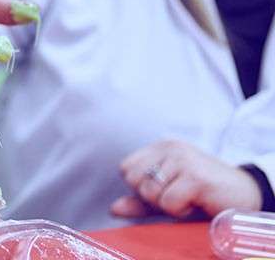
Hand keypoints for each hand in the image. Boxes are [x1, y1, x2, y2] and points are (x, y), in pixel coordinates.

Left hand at [112, 140, 261, 218]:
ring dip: (167, 204)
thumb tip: (113, 208)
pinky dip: (180, 210)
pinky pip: (168, 202)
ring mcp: (183, 160)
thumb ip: (139, 201)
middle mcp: (171, 148)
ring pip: (149, 192)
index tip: (163, 189)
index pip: (126, 168)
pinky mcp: (196, 177)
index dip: (139, 186)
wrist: (245, 194)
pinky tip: (196, 202)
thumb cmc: (203, 193)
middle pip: (133, 179)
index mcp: (161, 147)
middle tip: (176, 195)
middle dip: (150, 196)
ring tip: (187, 198)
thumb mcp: (167, 195)